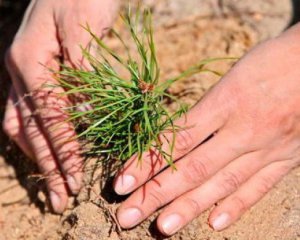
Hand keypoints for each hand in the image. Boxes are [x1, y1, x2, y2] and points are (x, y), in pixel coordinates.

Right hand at [3, 0, 118, 212]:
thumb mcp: (84, 29)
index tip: (75, 180)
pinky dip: (37, 134)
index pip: (49, 119)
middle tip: (60, 198)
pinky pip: (27, 111)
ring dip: (37, 155)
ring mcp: (22, 72)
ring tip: (51, 182)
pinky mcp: (33, 72)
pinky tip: (46, 148)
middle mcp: (19, 70)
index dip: (63, 151)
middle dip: (47, 165)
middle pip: (30, 129)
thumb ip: (82, 74)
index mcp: (30, 61)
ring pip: (20, 124)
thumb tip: (83, 114)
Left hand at [114, 23, 299, 234]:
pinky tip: (215, 223)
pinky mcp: (287, 158)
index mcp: (227, 101)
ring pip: (223, 183)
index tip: (122, 183)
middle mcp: (245, 129)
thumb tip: (174, 136)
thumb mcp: (231, 76)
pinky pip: (260, 186)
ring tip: (162, 227)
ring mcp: (267, 147)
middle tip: (128, 216)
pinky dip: (236, 206)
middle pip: (193, 168)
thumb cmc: (270, 61)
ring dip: (190, 207)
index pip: (177, 139)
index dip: (147, 162)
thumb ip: (204, 109)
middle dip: (157, 194)